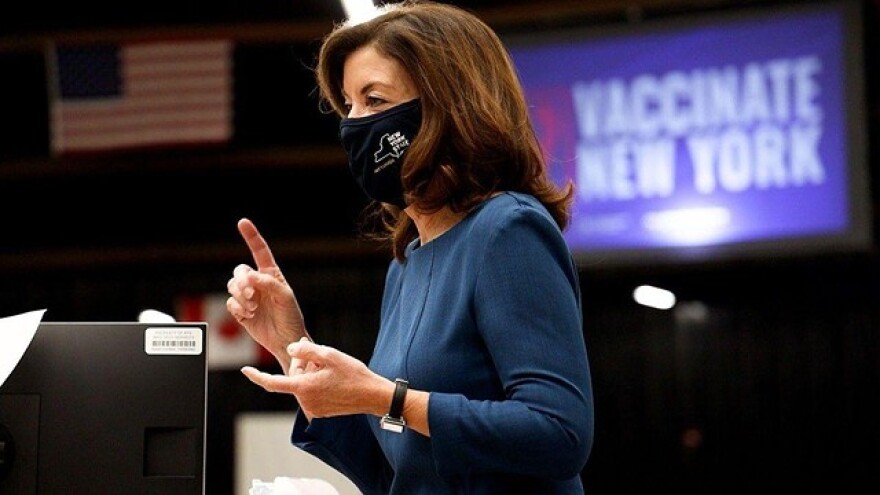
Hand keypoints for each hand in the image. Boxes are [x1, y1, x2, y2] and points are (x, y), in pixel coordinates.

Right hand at [226, 218, 309, 372]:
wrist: (285, 340)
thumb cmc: (290, 317)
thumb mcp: (285, 297)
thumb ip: (269, 284)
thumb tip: (251, 275)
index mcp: (271, 275)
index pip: (260, 251)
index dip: (251, 236)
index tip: (243, 222)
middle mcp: (257, 283)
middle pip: (240, 271)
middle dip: (242, 282)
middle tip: (251, 295)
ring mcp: (248, 297)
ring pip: (232, 286)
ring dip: (240, 296)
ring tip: (253, 307)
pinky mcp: (240, 311)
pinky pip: (230, 303)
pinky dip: (237, 308)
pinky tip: (249, 315)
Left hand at [241, 339, 391, 419]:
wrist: (372, 395)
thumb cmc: (353, 374)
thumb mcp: (329, 354)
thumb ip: (305, 350)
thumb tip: (290, 348)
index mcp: (304, 387)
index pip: (272, 382)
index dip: (256, 376)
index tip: (246, 370)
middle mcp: (305, 401)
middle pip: (293, 377)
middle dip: (301, 363)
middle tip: (316, 350)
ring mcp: (313, 408)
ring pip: (302, 384)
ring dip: (310, 372)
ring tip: (329, 365)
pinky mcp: (321, 411)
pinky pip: (311, 392)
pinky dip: (316, 381)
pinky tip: (332, 375)